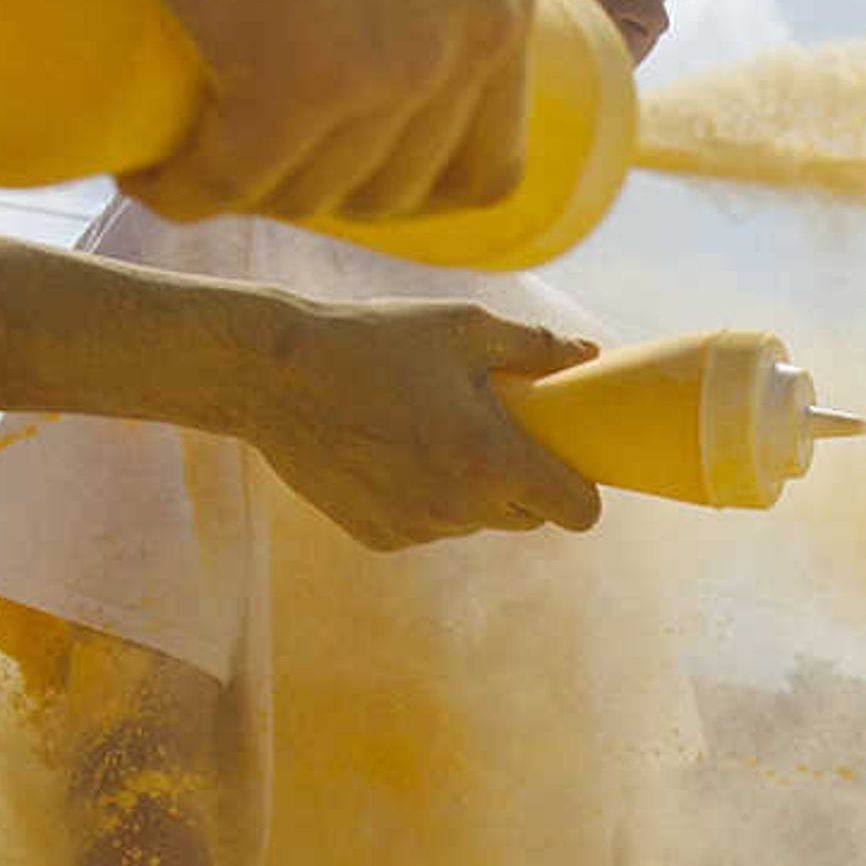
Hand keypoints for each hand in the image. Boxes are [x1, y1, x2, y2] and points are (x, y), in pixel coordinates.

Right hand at [64, 0, 538, 225]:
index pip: (485, 160)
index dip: (404, 182)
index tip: (329, 159)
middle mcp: (464, 44)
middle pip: (391, 191)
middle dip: (311, 188)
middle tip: (230, 145)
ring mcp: (386, 73)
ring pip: (307, 192)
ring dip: (240, 188)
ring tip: (178, 147)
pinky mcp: (292, 85)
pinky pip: (232, 181)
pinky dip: (180, 192)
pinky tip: (145, 172)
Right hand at [245, 298, 602, 549]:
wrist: (275, 376)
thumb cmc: (376, 341)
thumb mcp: (464, 327)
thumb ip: (537, 347)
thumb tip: (590, 355)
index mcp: (490, 459)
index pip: (577, 511)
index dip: (581, 488)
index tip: (565, 460)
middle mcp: (457, 509)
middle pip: (528, 518)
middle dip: (525, 482)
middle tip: (497, 431)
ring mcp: (416, 529)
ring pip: (475, 521)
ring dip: (473, 489)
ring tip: (434, 431)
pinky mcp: (379, 538)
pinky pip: (428, 526)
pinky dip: (426, 499)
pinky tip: (393, 451)